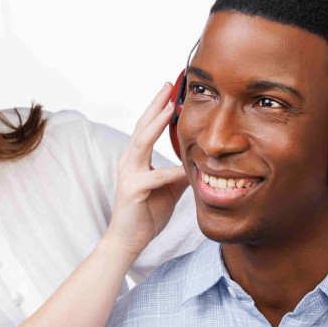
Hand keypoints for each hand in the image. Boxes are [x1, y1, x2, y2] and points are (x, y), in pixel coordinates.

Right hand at [105, 83, 188, 257]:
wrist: (128, 240)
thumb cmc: (146, 214)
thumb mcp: (169, 188)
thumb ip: (180, 172)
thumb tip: (198, 161)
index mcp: (137, 159)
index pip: (146, 127)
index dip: (158, 109)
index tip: (171, 91)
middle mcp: (128, 162)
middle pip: (141, 126)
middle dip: (155, 104)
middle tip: (168, 85)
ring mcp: (128, 175)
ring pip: (141, 142)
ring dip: (155, 123)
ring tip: (169, 107)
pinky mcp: (132, 191)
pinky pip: (153, 178)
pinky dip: (169, 172)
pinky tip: (183, 167)